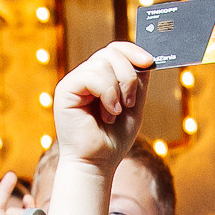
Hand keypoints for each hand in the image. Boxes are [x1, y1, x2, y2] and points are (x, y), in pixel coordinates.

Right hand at [52, 42, 155, 172]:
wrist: (97, 164)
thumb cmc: (113, 140)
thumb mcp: (134, 106)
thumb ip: (138, 82)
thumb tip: (145, 58)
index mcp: (100, 79)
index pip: (114, 50)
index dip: (132, 51)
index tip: (149, 62)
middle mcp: (85, 77)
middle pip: (111, 52)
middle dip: (128, 75)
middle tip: (130, 103)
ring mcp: (74, 82)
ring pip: (102, 63)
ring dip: (118, 89)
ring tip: (115, 113)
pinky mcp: (65, 90)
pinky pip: (91, 75)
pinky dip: (107, 94)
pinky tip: (108, 113)